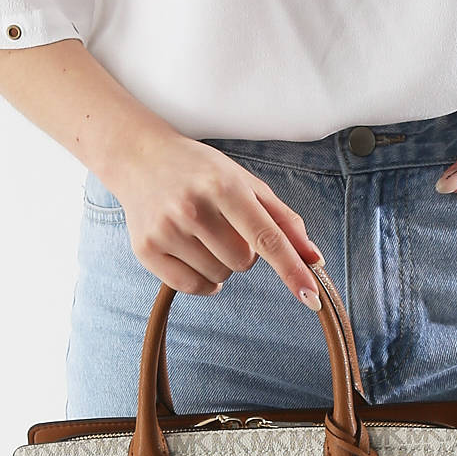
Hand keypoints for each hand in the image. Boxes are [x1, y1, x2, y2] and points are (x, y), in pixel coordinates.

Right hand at [110, 128, 325, 306]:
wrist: (141, 158)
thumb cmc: (201, 171)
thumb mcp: (246, 183)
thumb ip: (284, 220)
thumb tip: (315, 258)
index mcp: (224, 186)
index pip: (267, 237)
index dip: (292, 269)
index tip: (312, 296)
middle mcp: (193, 208)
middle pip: (244, 262)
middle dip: (244, 251)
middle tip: (224, 225)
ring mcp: (166, 230)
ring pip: (219, 276)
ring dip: (221, 263)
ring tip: (203, 234)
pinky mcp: (146, 249)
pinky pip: (191, 287)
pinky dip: (202, 280)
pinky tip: (194, 255)